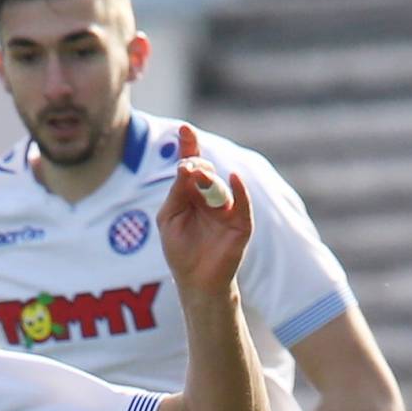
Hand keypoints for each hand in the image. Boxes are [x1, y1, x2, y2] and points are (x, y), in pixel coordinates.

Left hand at [156, 123, 252, 301]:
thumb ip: (176, 191)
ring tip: (197, 174)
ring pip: (219, 187)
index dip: (189, 146)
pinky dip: (240, 190)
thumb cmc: (179, 250)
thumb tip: (186, 167)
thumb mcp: (169, 217)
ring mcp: (227, 209)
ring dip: (208, 179)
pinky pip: (243, 203)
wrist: (196, 281)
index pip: (192, 165)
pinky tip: (233, 178)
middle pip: (205, 172)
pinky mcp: (241, 223)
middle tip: (186, 169)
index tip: (184, 129)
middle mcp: (210, 197)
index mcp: (191, 194)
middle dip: (196, 167)